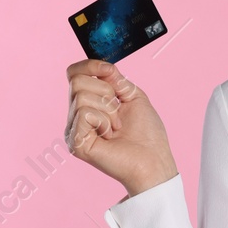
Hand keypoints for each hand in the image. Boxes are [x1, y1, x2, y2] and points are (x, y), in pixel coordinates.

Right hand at [65, 59, 178, 195]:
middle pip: (76, 81)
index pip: (73, 74)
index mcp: (87, 105)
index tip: (111, 73)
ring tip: (116, 128)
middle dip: (105, 92)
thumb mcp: (132, 96)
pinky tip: (109, 136)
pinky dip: (103, 121)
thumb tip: (103, 66)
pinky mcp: (75, 142)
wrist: (154, 160)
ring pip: (81, 96)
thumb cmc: (147, 134)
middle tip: (118, 114)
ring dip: (108, 110)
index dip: (90, 66)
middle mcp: (76, 117)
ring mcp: (73, 130)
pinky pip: (84, 113)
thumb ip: (115, 80)